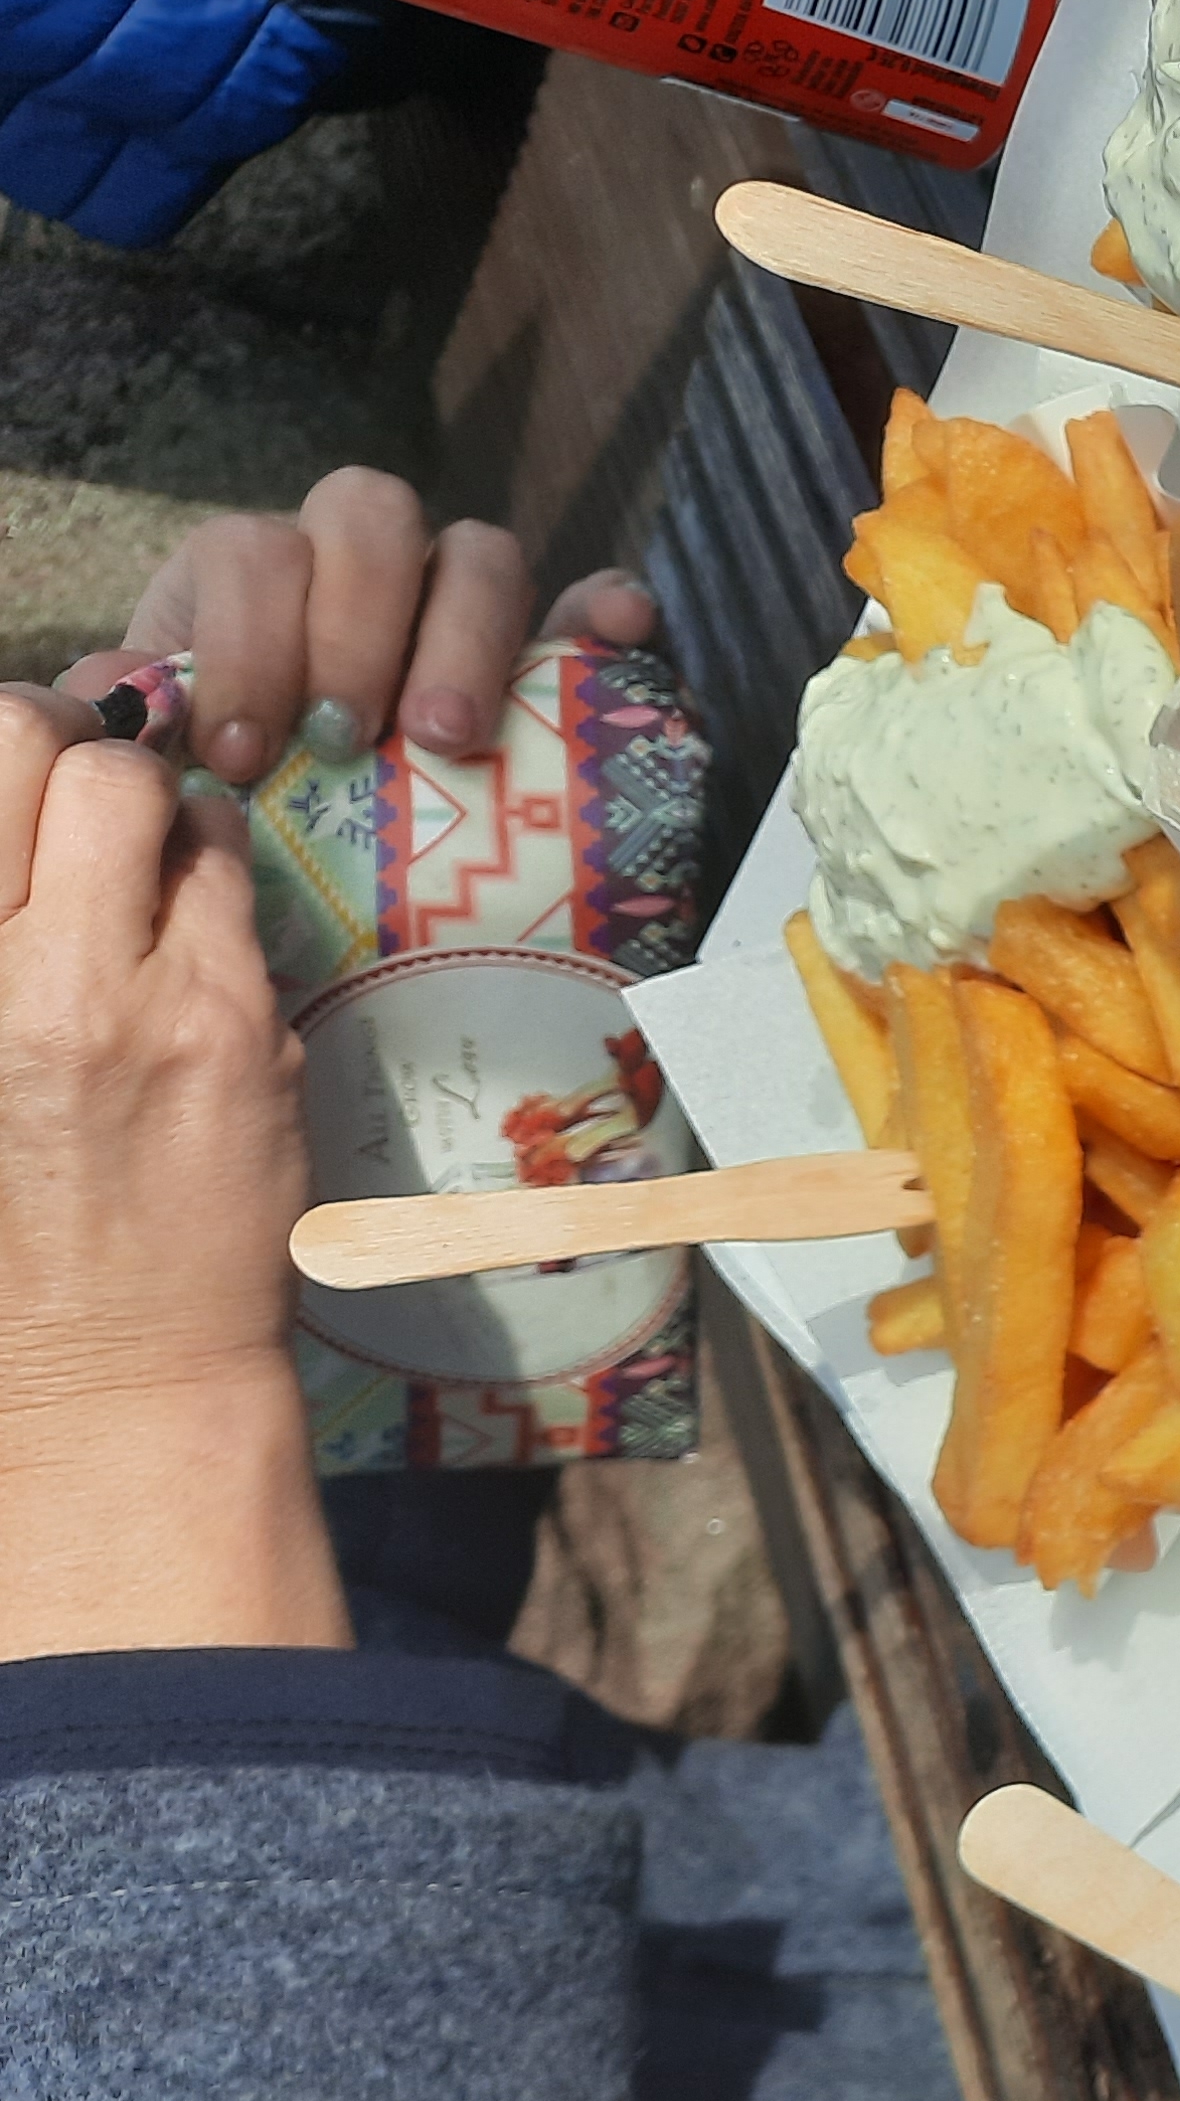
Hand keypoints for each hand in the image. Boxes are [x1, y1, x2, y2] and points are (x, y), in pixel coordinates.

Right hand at [0, 693, 345, 1657]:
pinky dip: (218, 873)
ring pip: (159, 798)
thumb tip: (25, 817)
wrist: (96, 1369)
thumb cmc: (8, 1220)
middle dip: (75, 735)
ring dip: (158, 804)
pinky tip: (197, 919)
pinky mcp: (234, 1025)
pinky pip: (234, 884)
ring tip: (145, 858)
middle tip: (88, 778)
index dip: (8, 730)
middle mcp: (9, 969)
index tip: (23, 756)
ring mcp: (127, 993)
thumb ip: (2, 926)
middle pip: (49, 743)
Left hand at [60, 469, 661, 787]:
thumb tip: (108, 701)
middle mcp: (365, 565)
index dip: (247, 645)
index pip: (255, 552)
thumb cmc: (251, 782)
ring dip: (467, 636)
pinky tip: (615, 633)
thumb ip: (137, 715)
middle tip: (350, 739)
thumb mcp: (175, 744)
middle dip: (358, 627)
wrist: (320, 824)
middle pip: (372, 517)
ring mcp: (464, 598)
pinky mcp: (551, 646)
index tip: (246, 753)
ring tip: (450, 737)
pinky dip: (606, 609)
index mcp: (262, 575)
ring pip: (480, 550)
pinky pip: (594, 600)